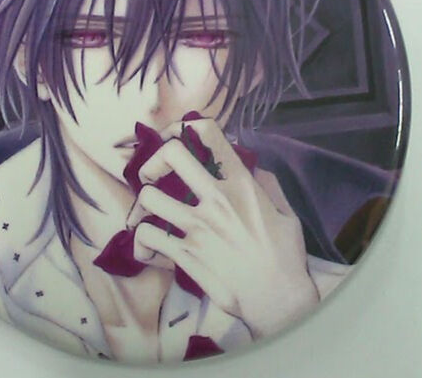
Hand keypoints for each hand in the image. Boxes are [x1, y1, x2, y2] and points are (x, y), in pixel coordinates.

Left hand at [126, 117, 318, 337]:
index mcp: (240, 184)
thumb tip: (249, 166)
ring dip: (142, 204)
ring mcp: (197, 227)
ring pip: (148, 196)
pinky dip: (141, 243)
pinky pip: (146, 237)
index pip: (208, 134)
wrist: (277, 300)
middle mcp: (216, 200)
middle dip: (154, 159)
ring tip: (148, 212)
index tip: (174, 137)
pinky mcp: (185, 254)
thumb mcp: (285, 212)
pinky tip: (149, 246)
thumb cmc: (285, 256)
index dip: (183, 127)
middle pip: (171, 154)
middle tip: (153, 174)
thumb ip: (265, 183)